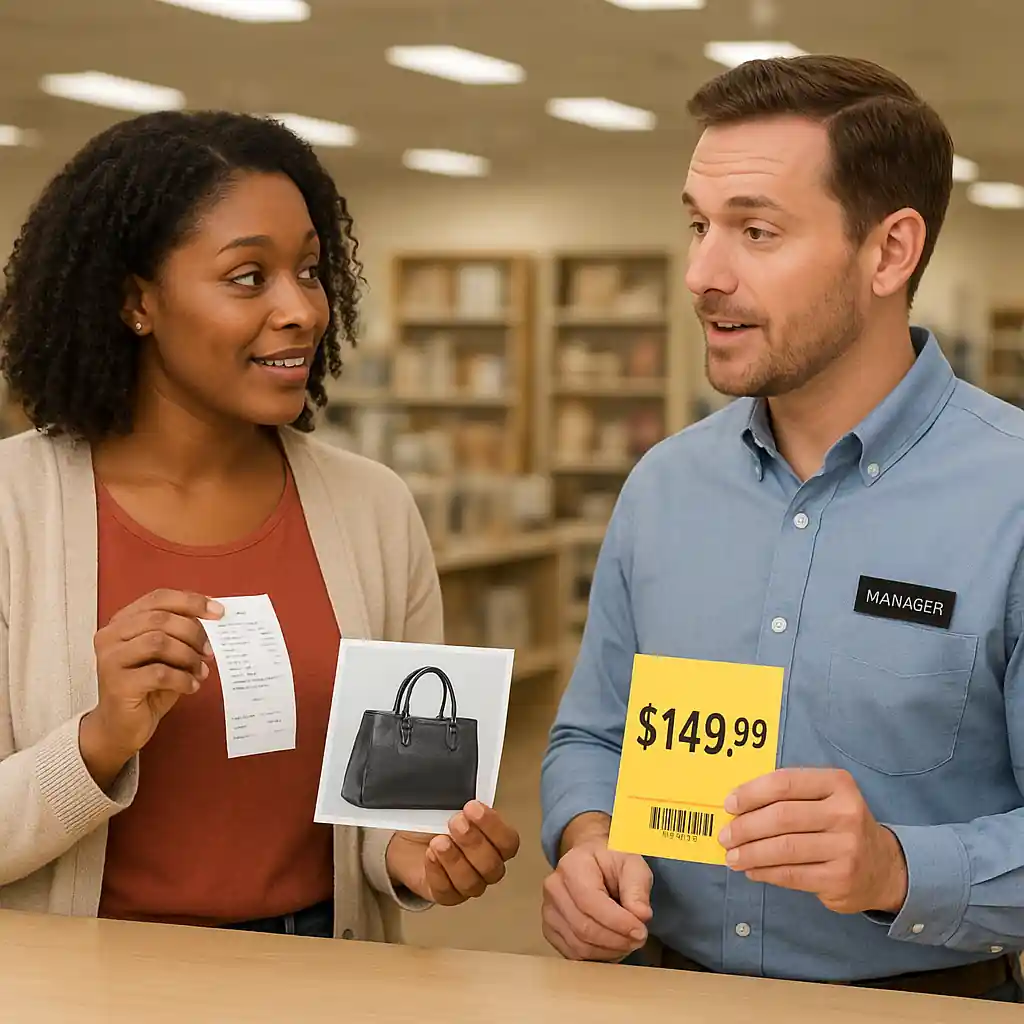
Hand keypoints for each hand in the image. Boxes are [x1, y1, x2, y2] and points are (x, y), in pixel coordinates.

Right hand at [81, 589, 222, 785]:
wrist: (122, 727)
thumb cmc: (148, 686)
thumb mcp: (167, 654)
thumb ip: (181, 633)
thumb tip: (215, 615)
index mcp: (123, 621)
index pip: (159, 598)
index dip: (191, 602)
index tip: (219, 612)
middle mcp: (111, 636)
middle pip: (161, 619)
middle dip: (194, 633)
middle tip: (210, 651)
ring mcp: (111, 660)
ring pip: (159, 642)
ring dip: (189, 656)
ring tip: (201, 671)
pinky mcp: (118, 685)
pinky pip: (159, 673)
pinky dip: (183, 679)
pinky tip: (191, 687)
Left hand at [386, 801, 519, 905]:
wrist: (410, 838)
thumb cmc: (438, 819)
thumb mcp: (453, 804)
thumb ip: (465, 800)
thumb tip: (467, 791)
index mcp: (496, 842)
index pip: (508, 842)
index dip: (494, 827)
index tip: (472, 807)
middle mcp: (487, 867)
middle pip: (491, 866)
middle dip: (473, 843)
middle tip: (455, 822)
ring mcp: (468, 884)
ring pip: (471, 883)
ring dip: (454, 860)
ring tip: (438, 842)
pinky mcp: (446, 895)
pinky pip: (447, 892)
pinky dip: (438, 873)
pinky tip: (430, 856)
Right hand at [542, 834, 652, 960]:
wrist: (592, 863)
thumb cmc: (612, 862)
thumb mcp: (632, 865)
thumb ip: (638, 888)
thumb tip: (641, 915)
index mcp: (572, 865)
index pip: (590, 902)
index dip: (617, 922)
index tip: (640, 930)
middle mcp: (554, 888)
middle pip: (584, 927)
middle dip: (617, 939)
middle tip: (639, 939)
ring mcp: (549, 911)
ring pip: (580, 945)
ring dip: (610, 951)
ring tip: (628, 941)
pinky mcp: (551, 930)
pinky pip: (574, 954)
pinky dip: (598, 956)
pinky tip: (613, 946)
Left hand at [719, 768, 908, 914]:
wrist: (884, 867)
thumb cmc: (839, 825)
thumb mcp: (824, 798)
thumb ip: (789, 796)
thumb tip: (737, 806)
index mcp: (837, 783)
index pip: (784, 783)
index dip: (751, 793)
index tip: (729, 804)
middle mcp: (845, 813)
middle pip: (782, 817)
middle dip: (745, 827)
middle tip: (725, 836)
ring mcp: (846, 848)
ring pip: (784, 848)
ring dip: (751, 853)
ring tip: (732, 857)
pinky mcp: (841, 879)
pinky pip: (792, 875)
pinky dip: (766, 872)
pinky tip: (752, 870)